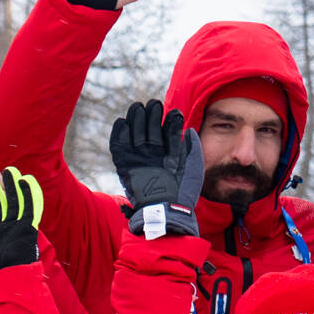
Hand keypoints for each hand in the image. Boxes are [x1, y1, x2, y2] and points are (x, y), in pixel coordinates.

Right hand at [109, 100, 202, 236]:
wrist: (166, 209)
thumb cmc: (183, 190)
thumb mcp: (194, 166)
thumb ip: (193, 146)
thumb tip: (189, 130)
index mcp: (169, 153)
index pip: (167, 130)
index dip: (169, 119)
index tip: (173, 112)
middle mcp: (153, 154)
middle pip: (149, 127)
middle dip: (151, 114)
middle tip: (153, 104)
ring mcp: (139, 158)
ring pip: (135, 132)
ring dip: (136, 119)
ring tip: (139, 108)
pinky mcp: (125, 164)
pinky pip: (118, 145)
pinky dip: (119, 133)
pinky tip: (122, 122)